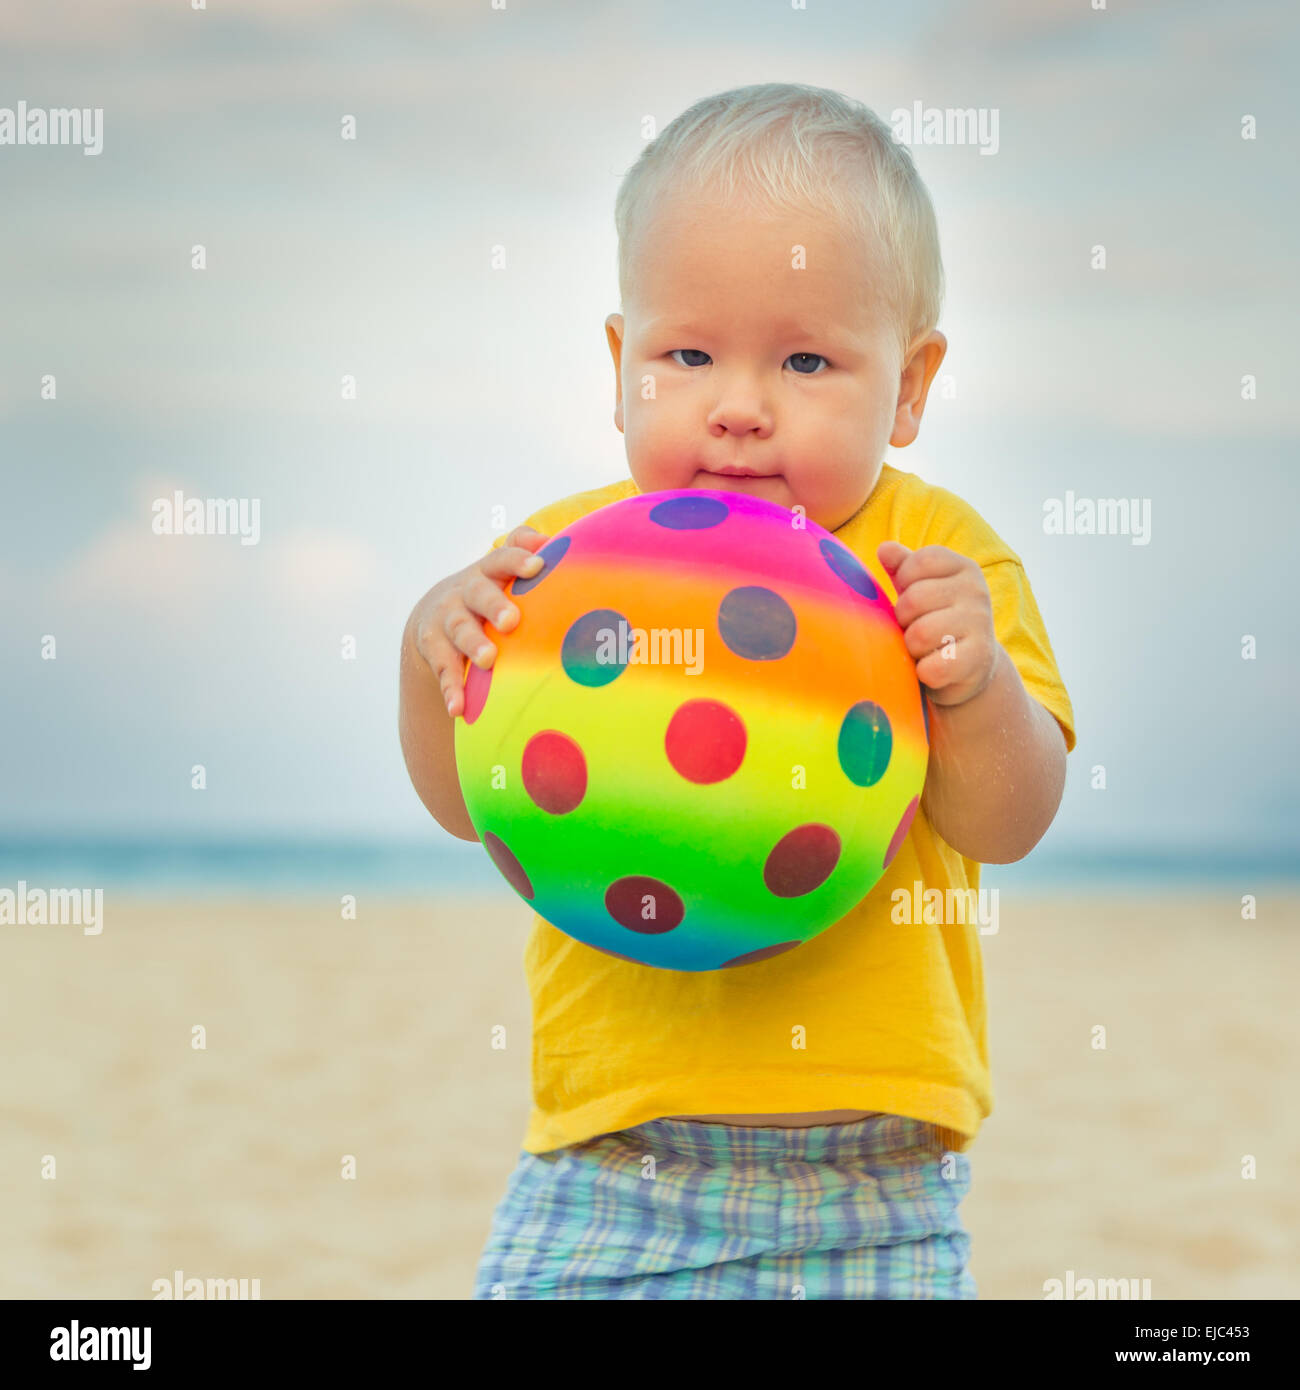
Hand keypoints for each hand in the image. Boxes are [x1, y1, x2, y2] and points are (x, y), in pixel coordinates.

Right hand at [413, 525, 549, 715]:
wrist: (434, 613)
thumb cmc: (488, 591)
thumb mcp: (501, 568)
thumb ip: (522, 549)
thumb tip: (551, 540)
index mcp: (488, 572)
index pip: (502, 558)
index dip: (518, 560)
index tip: (537, 565)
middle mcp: (464, 592)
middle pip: (478, 594)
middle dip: (494, 605)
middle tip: (511, 620)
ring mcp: (446, 620)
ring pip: (459, 630)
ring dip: (473, 645)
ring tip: (488, 660)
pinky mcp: (434, 649)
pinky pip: (443, 669)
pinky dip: (451, 689)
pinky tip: (458, 708)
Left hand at [877, 540, 998, 708]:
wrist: (972, 667)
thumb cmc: (936, 620)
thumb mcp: (920, 588)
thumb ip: (903, 566)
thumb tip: (885, 548)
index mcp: (963, 567)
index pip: (917, 563)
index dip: (903, 583)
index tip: (912, 599)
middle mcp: (977, 591)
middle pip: (913, 600)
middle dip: (904, 620)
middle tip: (916, 629)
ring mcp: (981, 624)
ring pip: (920, 634)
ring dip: (912, 648)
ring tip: (924, 649)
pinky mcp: (979, 660)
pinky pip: (933, 668)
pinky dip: (924, 673)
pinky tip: (933, 669)